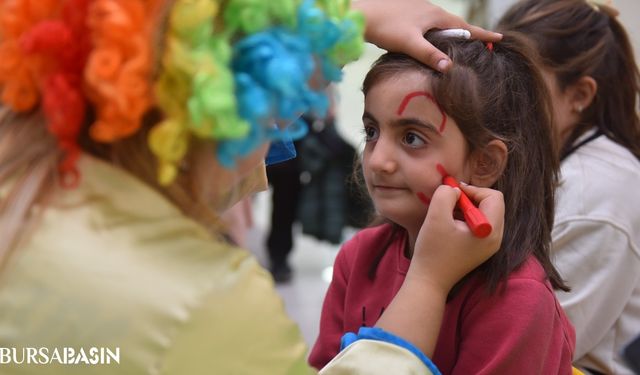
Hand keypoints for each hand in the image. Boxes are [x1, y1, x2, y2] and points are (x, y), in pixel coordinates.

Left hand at [352, 0, 501, 71]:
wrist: (362, 14)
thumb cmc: (385, 26)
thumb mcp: (409, 43)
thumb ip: (429, 55)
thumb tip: (449, 67)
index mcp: (435, 15)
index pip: (465, 26)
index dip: (482, 34)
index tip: (499, 38)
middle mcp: (429, 10)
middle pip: (455, 24)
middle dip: (468, 34)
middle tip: (482, 44)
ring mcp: (418, 11)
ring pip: (441, 25)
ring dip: (452, 34)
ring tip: (460, 46)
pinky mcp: (407, 15)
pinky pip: (429, 26)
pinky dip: (436, 35)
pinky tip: (431, 42)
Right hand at [409, 183, 504, 293]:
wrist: (429, 281)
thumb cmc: (432, 251)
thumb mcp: (436, 216)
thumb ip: (446, 195)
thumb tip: (454, 189)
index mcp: (490, 231)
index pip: (494, 197)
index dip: (473, 190)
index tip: (453, 194)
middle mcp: (496, 238)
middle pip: (492, 204)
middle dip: (471, 198)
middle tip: (450, 202)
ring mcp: (490, 245)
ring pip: (486, 213)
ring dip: (467, 208)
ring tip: (448, 214)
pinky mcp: (481, 249)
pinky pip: (480, 224)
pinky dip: (466, 218)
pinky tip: (450, 225)